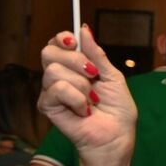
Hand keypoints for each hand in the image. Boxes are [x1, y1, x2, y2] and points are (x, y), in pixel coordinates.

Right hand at [39, 26, 136, 164]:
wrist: (117, 135)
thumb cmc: (117, 110)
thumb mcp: (113, 76)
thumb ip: (97, 54)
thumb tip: (84, 29)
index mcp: (75, 67)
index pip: (57, 44)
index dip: (62, 38)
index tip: (74, 42)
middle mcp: (60, 76)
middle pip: (49, 52)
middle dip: (76, 61)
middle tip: (93, 75)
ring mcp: (52, 91)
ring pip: (54, 71)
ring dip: (82, 85)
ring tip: (92, 99)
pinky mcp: (48, 106)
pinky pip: (57, 89)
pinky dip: (77, 99)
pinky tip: (84, 110)